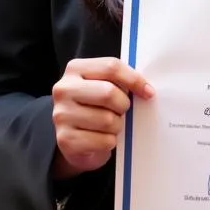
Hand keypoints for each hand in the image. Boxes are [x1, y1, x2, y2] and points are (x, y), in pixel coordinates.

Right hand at [51, 58, 153, 177]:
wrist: (74, 141)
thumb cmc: (95, 108)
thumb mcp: (103, 86)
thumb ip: (120, 81)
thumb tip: (146, 90)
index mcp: (75, 69)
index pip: (111, 67)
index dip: (134, 79)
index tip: (148, 92)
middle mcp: (63, 89)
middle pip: (108, 93)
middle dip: (123, 105)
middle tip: (122, 110)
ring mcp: (61, 115)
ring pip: (107, 120)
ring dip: (117, 126)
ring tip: (109, 125)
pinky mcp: (65, 139)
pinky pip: (104, 140)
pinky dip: (109, 141)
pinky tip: (101, 139)